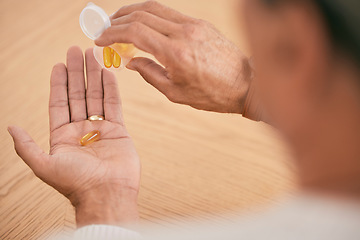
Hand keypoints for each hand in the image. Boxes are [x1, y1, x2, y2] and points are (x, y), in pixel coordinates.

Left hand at [8, 46, 139, 227]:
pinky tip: (108, 73)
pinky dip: (111, 89)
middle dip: (77, 72)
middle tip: (77, 50)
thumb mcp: (44, 165)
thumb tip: (10, 127)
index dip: (58, 83)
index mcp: (62, 136)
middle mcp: (81, 130)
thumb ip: (26, 146)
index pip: (59, 103)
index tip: (59, 64)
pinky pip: (114, 105)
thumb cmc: (76, 183)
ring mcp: (101, 129)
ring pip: (96, 96)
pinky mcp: (119, 131)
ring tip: (94, 55)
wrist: (107, 194)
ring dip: (95, 75)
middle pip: (78, 95)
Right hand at [95, 1, 251, 113]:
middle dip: (117, 19)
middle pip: (141, 14)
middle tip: (103, 27)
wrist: (246, 84)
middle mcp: (183, 33)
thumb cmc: (212, 94)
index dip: (112, 33)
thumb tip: (130, 61)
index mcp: (175, 53)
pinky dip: (150, 14)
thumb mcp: (175, 93)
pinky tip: (143, 22)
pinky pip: (169, 12)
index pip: (134, 32)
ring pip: (154, 8)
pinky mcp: (200, 23)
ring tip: (118, 21)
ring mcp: (193, 24)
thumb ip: (149, 74)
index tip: (99, 39)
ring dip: (132, 12)